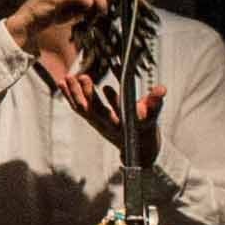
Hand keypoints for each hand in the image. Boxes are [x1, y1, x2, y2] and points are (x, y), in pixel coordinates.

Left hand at [40, 59, 167, 136]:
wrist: (136, 147)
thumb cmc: (145, 126)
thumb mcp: (153, 114)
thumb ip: (155, 102)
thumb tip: (162, 89)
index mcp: (127, 124)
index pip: (121, 113)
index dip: (114, 101)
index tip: (107, 87)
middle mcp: (110, 125)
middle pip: (96, 111)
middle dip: (89, 94)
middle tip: (83, 77)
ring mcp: (98, 123)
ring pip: (84, 109)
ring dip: (75, 94)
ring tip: (69, 77)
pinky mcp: (91, 120)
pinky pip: (77, 108)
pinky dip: (69, 96)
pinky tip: (62, 82)